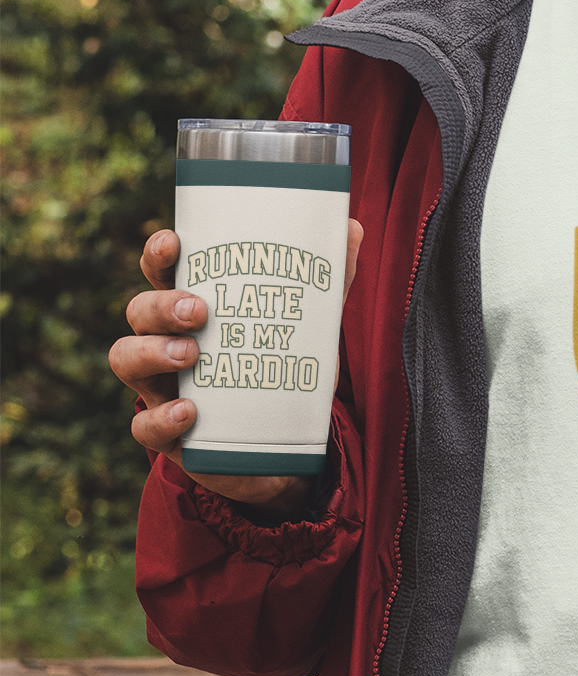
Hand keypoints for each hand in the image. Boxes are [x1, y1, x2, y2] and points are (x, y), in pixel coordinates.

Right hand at [111, 220, 363, 517]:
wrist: (286, 448)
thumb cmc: (283, 371)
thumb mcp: (309, 326)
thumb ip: (328, 281)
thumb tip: (353, 228)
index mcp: (194, 308)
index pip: (163, 273)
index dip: (159, 255)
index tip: (173, 242)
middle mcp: (167, 343)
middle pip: (139, 312)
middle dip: (161, 305)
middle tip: (199, 310)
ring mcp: (162, 388)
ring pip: (126, 359)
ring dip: (150, 352)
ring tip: (190, 354)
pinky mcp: (169, 435)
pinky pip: (144, 426)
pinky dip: (161, 417)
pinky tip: (189, 411)